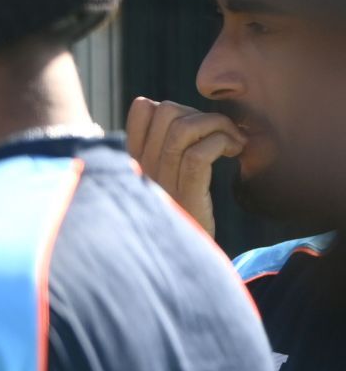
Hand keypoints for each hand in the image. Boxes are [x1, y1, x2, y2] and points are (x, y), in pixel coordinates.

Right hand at [125, 96, 242, 235]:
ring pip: (184, 128)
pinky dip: (222, 143)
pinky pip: (200, 153)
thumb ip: (169, 152)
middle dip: (202, 113)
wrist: (185, 263)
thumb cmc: (183, 220)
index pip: (142, 109)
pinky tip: (235, 153)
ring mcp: (161, 181)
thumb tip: (190, 120)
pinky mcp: (185, 194)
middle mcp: (143, 167)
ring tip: (233, 143)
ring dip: (218, 126)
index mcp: (136, 161)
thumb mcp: (168, 182)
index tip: (198, 128)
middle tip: (223, 134)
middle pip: (166, 111)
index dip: (178, 107)